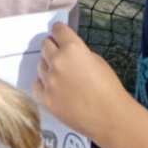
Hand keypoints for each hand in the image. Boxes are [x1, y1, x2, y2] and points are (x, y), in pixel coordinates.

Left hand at [34, 23, 127, 143]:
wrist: (110, 117)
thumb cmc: (108, 88)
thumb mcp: (96, 60)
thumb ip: (78, 52)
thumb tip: (66, 49)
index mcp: (73, 48)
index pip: (57, 29)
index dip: (60, 32)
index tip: (60, 35)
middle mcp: (58, 61)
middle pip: (45, 45)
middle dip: (53, 48)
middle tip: (61, 57)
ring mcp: (50, 81)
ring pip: (40, 65)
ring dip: (49, 67)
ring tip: (62, 77)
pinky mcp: (46, 99)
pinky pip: (37, 85)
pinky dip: (44, 85)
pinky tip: (54, 89)